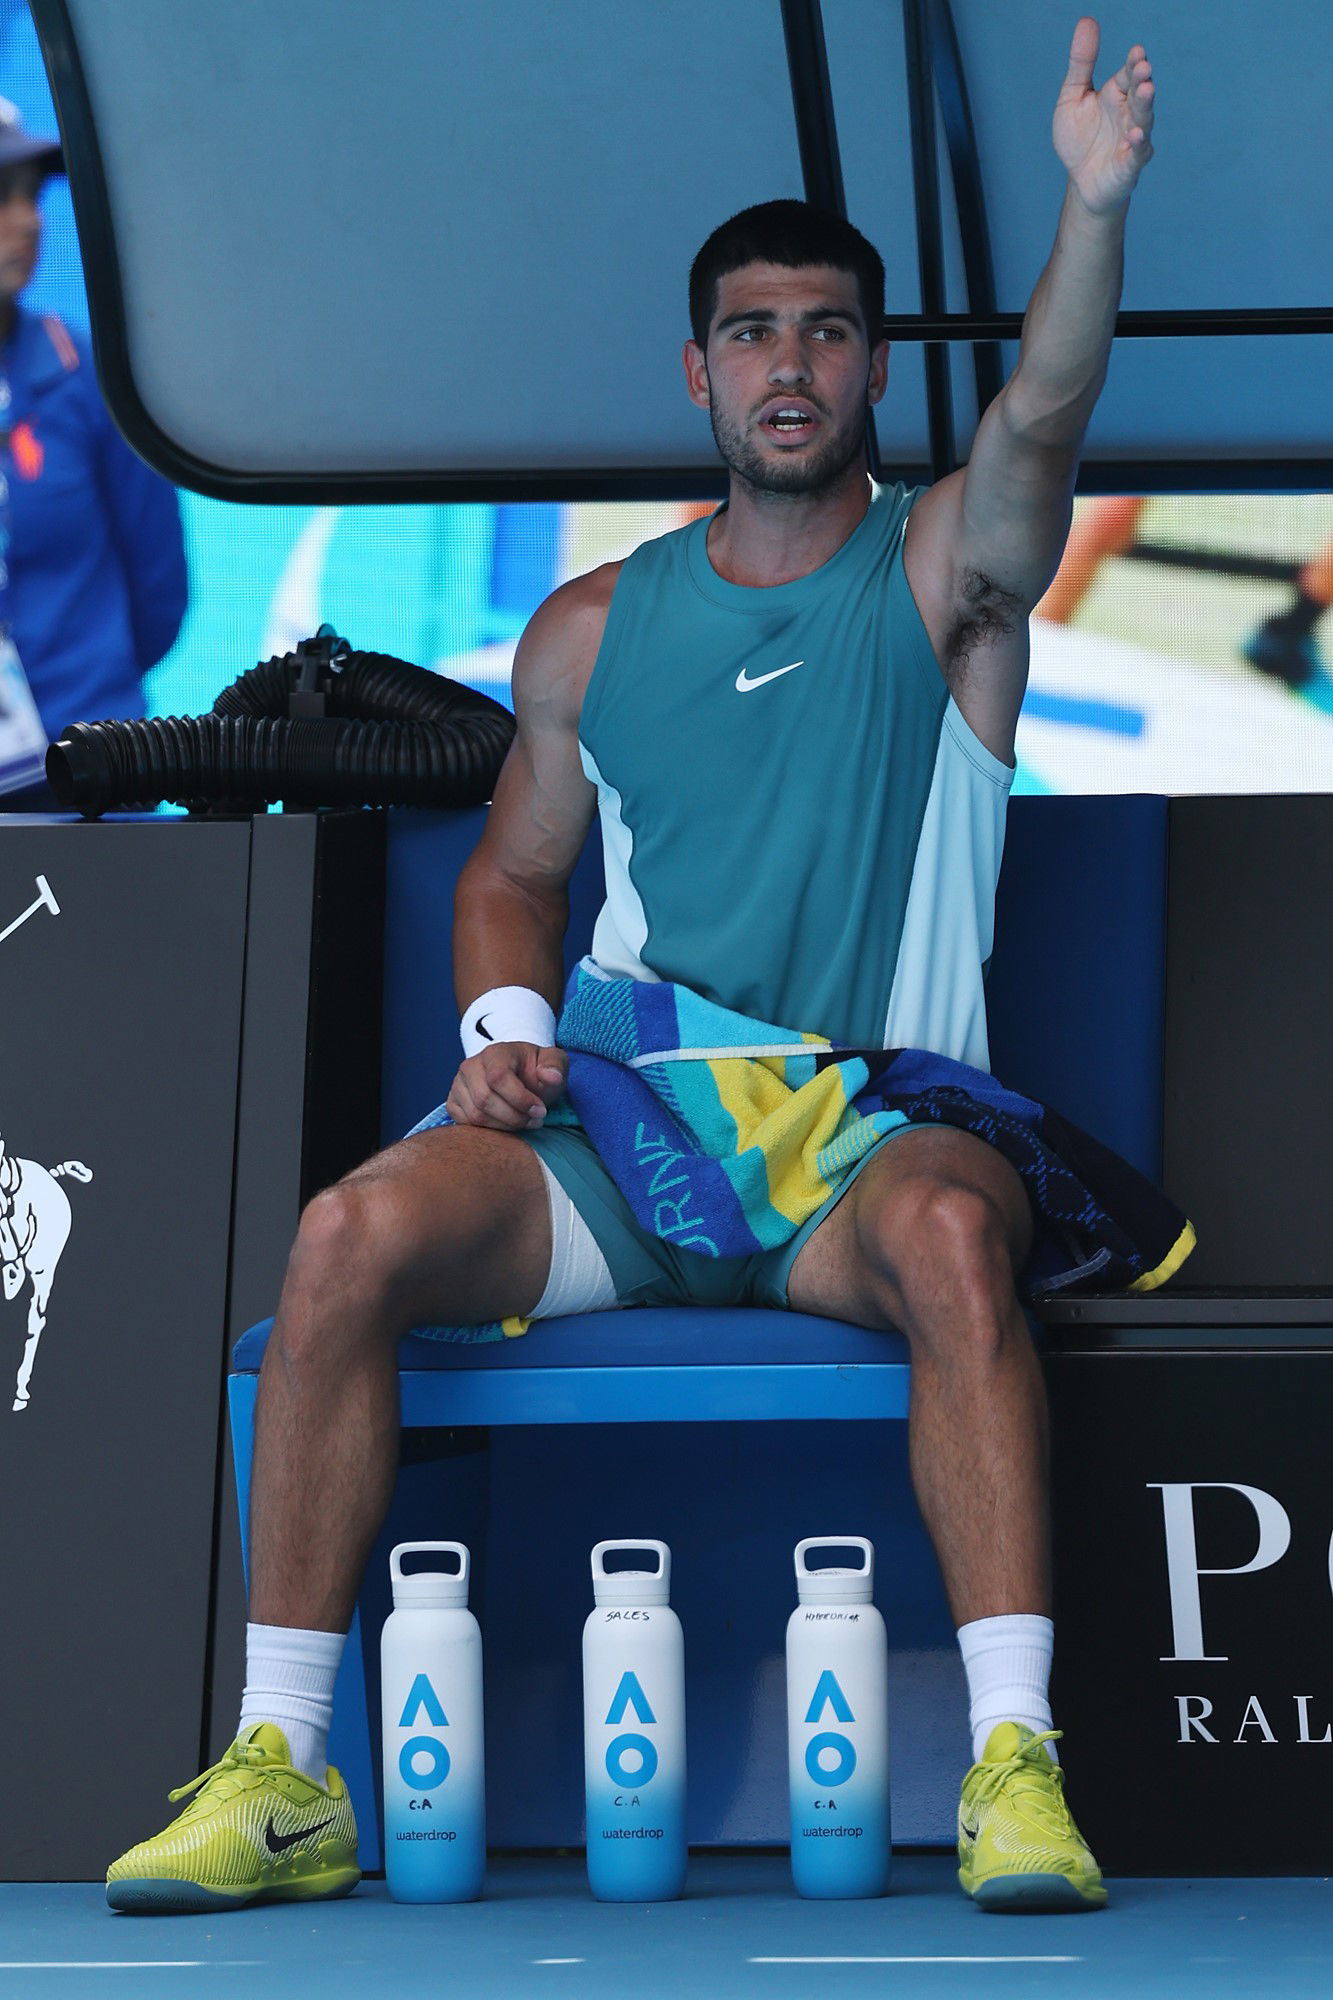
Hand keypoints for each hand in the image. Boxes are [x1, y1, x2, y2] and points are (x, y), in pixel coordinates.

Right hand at [446, 1041, 567, 1131]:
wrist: (520, 1076)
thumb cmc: (536, 1071)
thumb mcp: (554, 1063)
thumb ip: (555, 1066)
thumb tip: (551, 1077)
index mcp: (494, 1053)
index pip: (498, 1078)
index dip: (520, 1099)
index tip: (540, 1110)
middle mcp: (470, 1066)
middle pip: (485, 1100)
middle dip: (514, 1117)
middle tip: (535, 1120)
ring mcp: (458, 1085)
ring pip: (475, 1116)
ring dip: (504, 1126)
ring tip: (524, 1122)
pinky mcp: (453, 1103)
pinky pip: (465, 1124)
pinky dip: (489, 1130)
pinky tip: (506, 1124)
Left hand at [1054, 17, 1154, 216]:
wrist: (1081, 182)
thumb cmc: (1080, 138)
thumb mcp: (1073, 97)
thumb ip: (1081, 63)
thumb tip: (1087, 20)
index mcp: (1117, 94)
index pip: (1128, 74)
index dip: (1134, 64)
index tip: (1137, 52)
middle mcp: (1129, 113)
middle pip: (1139, 93)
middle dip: (1142, 80)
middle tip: (1143, 67)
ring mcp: (1132, 139)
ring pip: (1143, 119)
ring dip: (1145, 105)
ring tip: (1146, 90)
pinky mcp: (1129, 165)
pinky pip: (1136, 153)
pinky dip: (1137, 144)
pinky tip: (1134, 134)